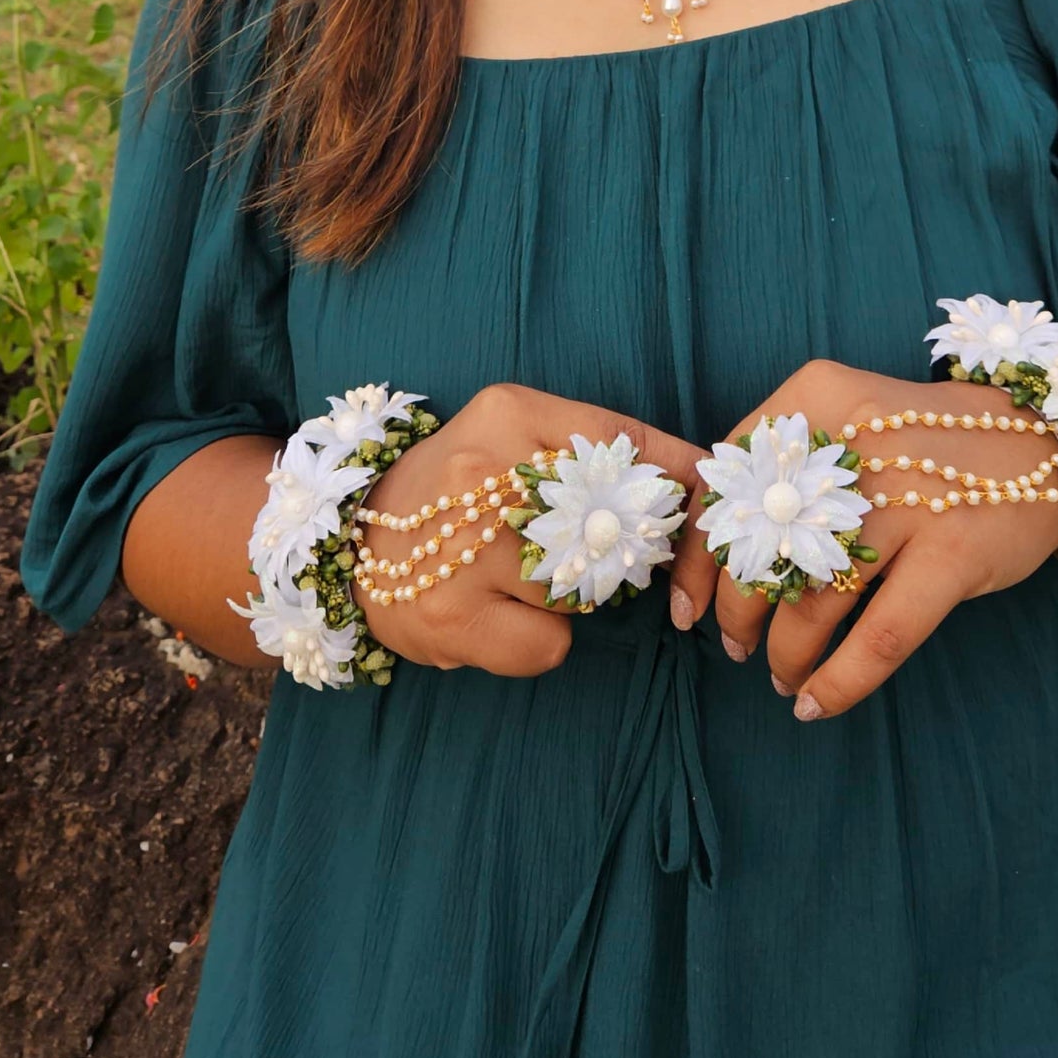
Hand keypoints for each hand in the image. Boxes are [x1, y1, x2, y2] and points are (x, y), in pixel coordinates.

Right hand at [360, 384, 703, 677]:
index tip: (705, 501)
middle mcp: (482, 470)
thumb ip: (594, 443)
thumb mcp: (513, 432)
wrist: (352, 546)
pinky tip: (502, 619)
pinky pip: (549, 645)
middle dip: (631, 547)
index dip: (677, 476)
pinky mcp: (453, 619)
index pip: (620, 438)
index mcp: (507, 412)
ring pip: (584, 588)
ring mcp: (465, 548)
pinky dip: (541, 642)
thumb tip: (696, 476)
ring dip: (573, 596)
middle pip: (613, 518)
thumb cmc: (455, 489)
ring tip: (522, 581)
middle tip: (607, 554)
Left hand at [668, 359, 1057, 720]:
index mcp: (815, 399)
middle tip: (737, 646)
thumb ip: (785, 466)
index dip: (697, 561)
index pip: (725, 487)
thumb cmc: (926, 445)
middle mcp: (854, 441)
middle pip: (761, 549)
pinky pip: (879, 637)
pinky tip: (816, 703)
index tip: (687, 609)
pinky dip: (839, 680)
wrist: (1045, 441)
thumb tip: (711, 556)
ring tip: (781, 676)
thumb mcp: (849, 423)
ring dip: (784, 653)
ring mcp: (908, 497)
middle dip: (738, 613)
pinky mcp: (953, 550)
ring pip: (812, 600)